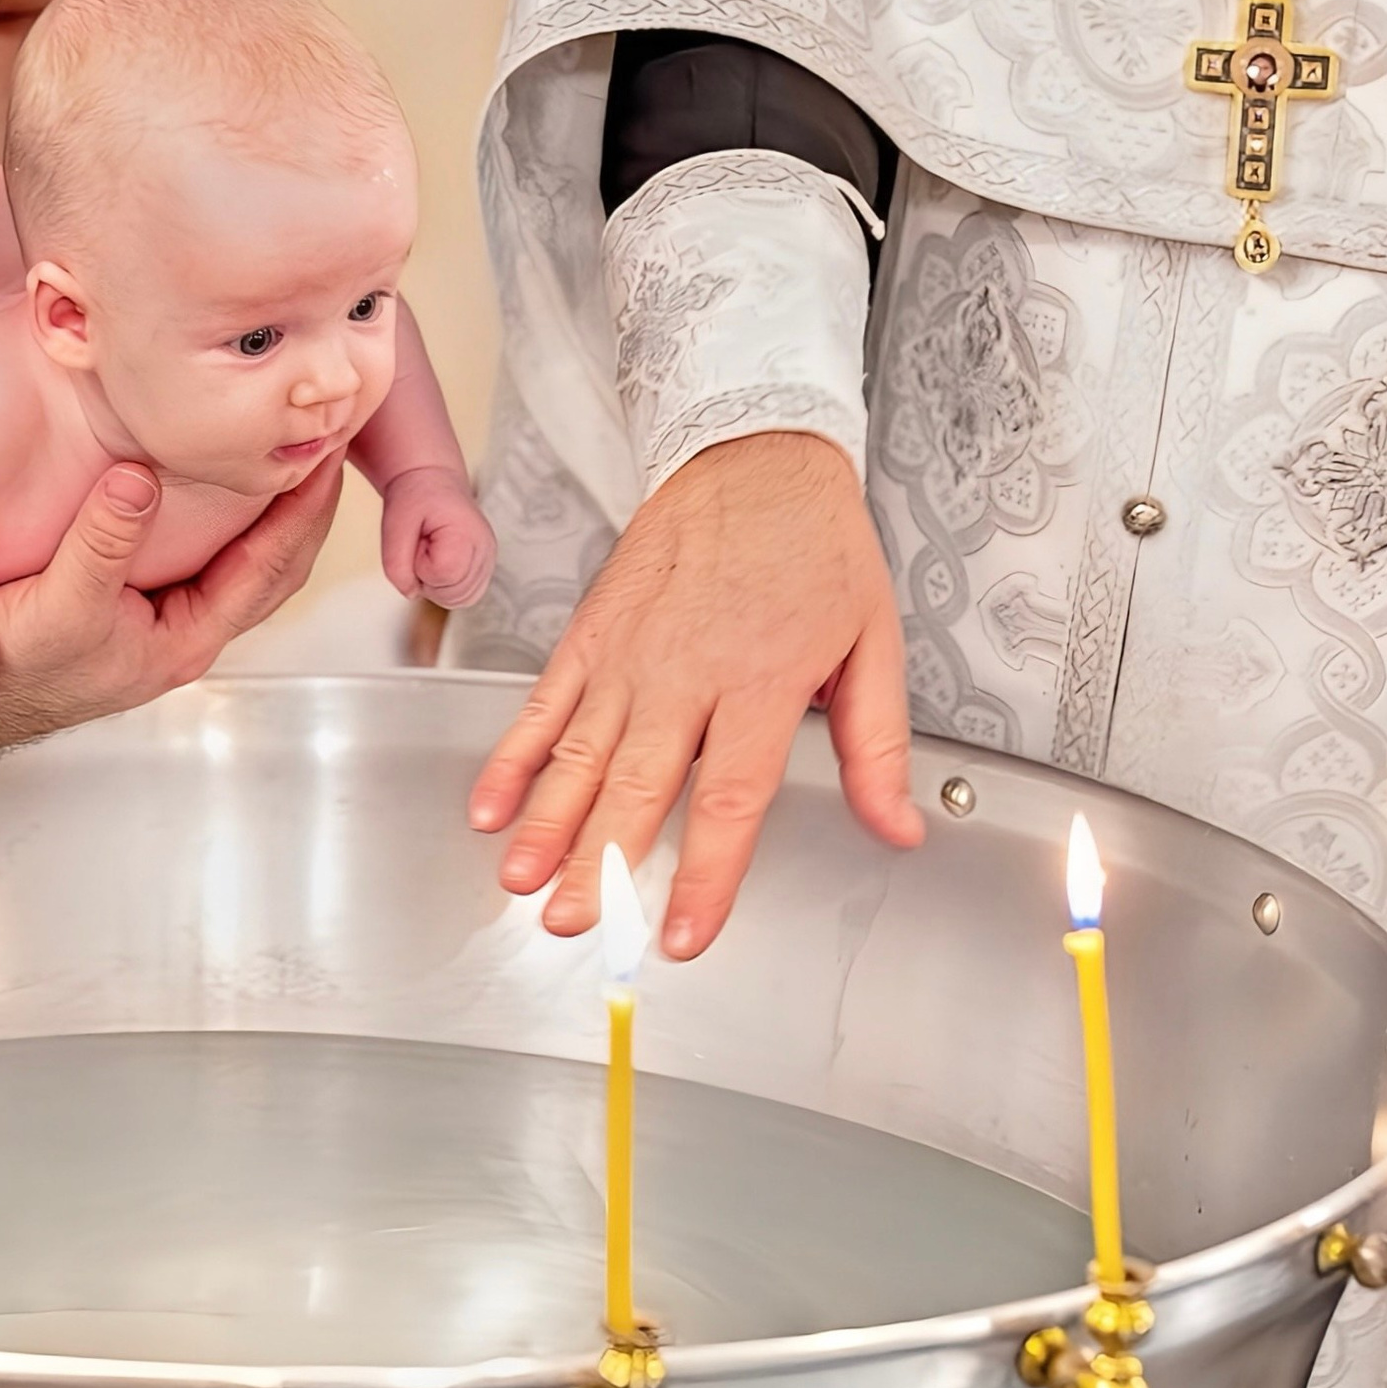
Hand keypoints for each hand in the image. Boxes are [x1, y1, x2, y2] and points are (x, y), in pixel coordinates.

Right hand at [0, 451, 343, 739]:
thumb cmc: (13, 667)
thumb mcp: (60, 605)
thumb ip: (103, 544)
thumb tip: (140, 478)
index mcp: (187, 637)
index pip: (272, 566)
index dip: (306, 509)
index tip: (330, 455)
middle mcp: (186, 626)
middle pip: (273, 562)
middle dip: (305, 504)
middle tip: (328, 439)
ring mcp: (163, 612)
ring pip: (239, 556)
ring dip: (268, 507)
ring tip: (287, 449)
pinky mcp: (135, 593)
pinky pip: (199, 548)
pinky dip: (221, 510)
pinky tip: (215, 474)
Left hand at [380, 462, 495, 611]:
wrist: (432, 480)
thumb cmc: (414, 498)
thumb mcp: (394, 524)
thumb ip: (396, 565)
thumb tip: (412, 594)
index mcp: (469, 533)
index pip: (443, 575)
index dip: (420, 565)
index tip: (419, 540)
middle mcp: (486, 550)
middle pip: (452, 594)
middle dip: (427, 577)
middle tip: (423, 545)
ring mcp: (489, 562)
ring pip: (459, 600)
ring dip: (436, 584)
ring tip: (431, 553)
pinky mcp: (484, 569)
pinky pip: (464, 596)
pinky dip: (445, 588)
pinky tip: (438, 564)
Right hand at [467, 430, 919, 956]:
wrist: (754, 453)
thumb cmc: (816, 548)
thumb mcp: (875, 643)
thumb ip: (877, 746)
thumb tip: (898, 830)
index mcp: (760, 683)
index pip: (729, 801)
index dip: (704, 877)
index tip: (683, 934)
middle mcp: (685, 673)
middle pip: (636, 787)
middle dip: (600, 865)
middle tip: (575, 924)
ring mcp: (628, 653)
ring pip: (579, 754)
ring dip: (545, 823)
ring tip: (520, 880)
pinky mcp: (591, 631)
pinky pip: (543, 703)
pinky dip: (512, 756)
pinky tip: (489, 804)